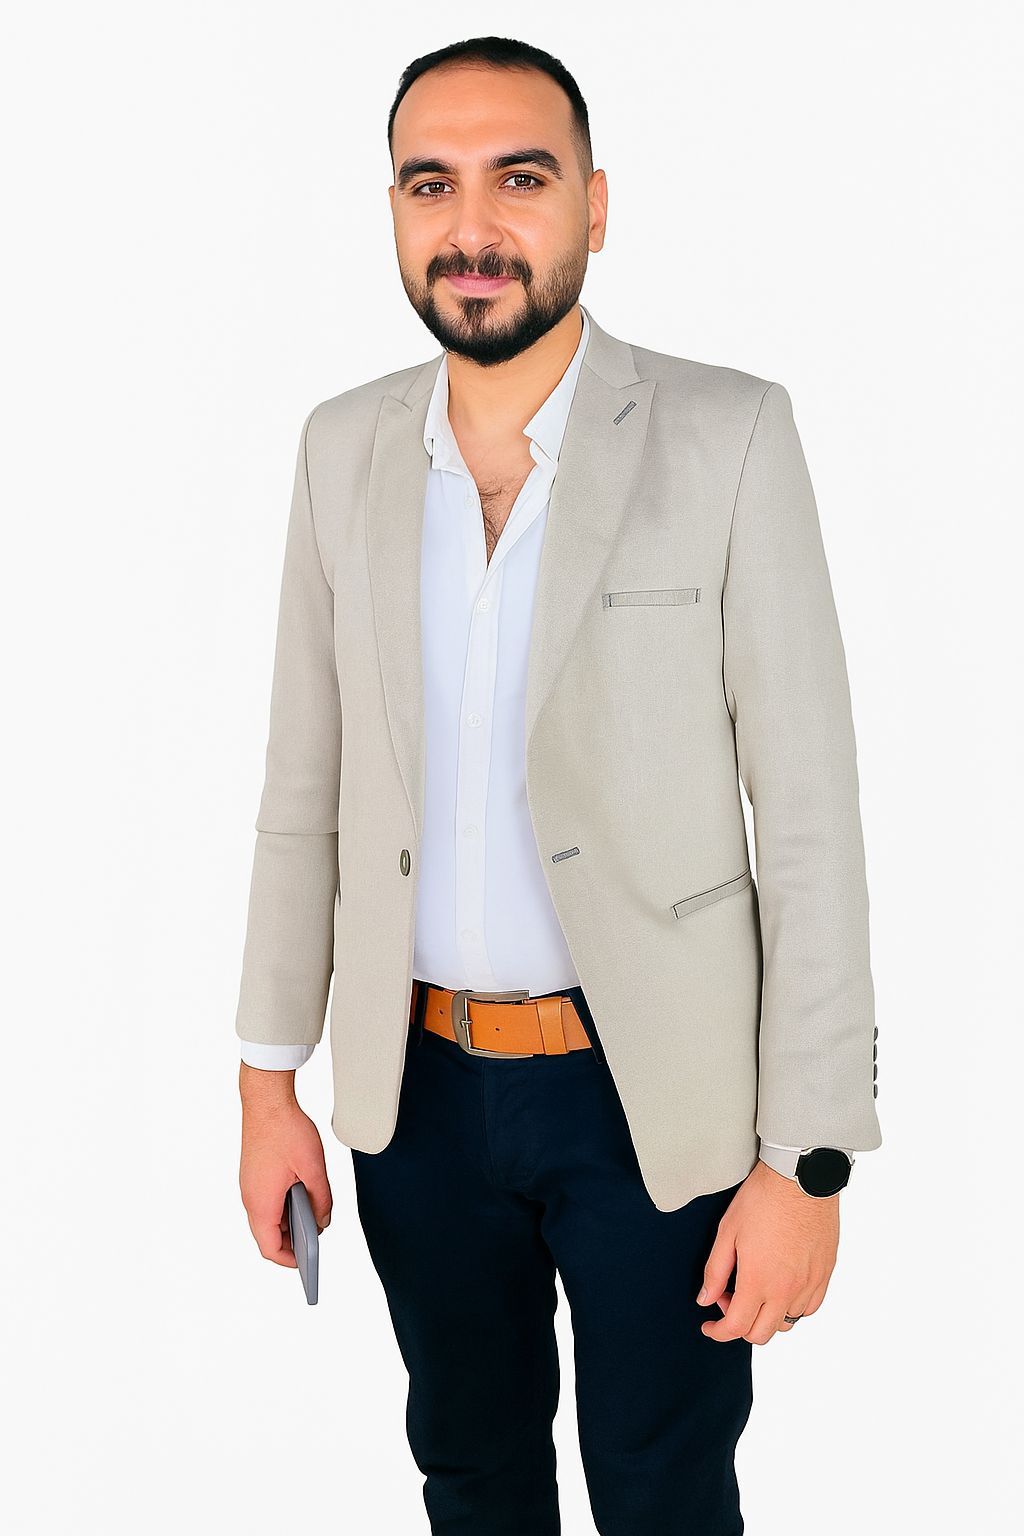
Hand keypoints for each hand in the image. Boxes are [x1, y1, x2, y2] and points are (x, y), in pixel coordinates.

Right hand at [238, 1062, 332, 1267]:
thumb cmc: (286, 1131)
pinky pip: (268, 1199)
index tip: (307, 1262)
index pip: (269, 1247)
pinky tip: (304, 1192)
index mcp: (261, 1203)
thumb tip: (323, 1222)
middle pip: (268, 1233)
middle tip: (317, 1235)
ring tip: (315, 1212)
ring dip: (290, 1218)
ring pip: (269, 1215)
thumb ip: (321, 1201)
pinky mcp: (254, 1173)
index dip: (289, 1260)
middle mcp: (250, 1198)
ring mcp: (250, 1185)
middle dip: (292, 1239)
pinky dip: (284, 1203)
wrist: (266, 1100)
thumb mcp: (314, 1170)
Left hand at [697, 1160, 838, 1344]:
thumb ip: (715, 1271)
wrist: (800, 1177)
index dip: (718, 1333)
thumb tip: (705, 1299)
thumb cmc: (763, 1198)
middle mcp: (787, 1289)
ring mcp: (809, 1283)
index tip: (709, 1326)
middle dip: (739, 1326)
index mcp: (759, 1280)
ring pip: (787, 1323)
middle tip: (728, 1298)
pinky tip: (780, 1286)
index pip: (736, 1327)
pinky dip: (792, 1307)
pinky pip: (809, 1307)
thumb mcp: (727, 1231)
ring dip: (766, 1316)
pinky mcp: (825, 1274)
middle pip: (762, 1334)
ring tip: (755, 1288)